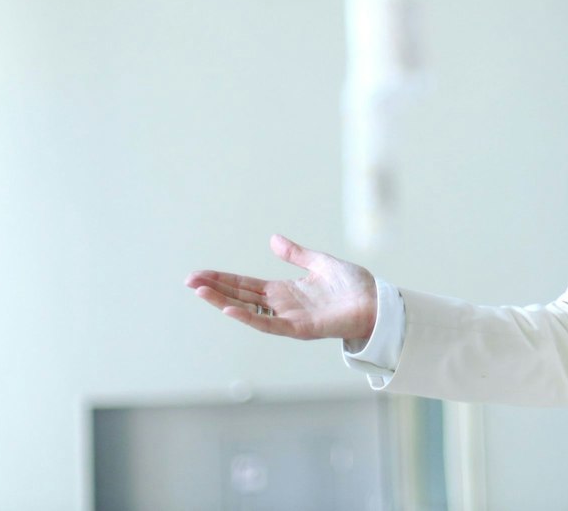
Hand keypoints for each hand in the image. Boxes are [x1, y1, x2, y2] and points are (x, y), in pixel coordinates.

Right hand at [185, 234, 377, 342]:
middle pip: (240, 297)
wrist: (378, 303)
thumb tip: (272, 239)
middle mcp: (282, 306)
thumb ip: (296, 254)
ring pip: (248, 311)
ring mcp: (289, 318)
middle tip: (189, 281)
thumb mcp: (321, 263)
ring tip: (200, 291)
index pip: (246, 285)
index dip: (223, 279)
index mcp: (286, 291)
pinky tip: (230, 309)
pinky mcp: (300, 329)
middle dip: (215, 289)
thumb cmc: (354, 287)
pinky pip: (269, 324)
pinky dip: (249, 318)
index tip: (200, 274)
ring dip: (223, 302)